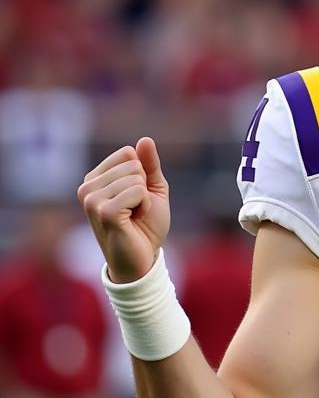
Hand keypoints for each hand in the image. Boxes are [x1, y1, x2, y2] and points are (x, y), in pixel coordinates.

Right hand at [78, 137, 169, 282]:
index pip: (128, 153)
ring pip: (135, 178)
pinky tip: (134, 220)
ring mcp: (91, 200)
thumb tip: (145, 140)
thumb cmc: (146, 225)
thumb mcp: (153, 190)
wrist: (143, 258)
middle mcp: (87, 187)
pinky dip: (145, 205)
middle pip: (133, 164)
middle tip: (136, 210)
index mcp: (96, 179)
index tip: (137, 197)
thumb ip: (149, 165)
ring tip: (133, 217)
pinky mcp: (103, 211)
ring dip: (144, 199)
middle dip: (144, 188)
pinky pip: (136, 191)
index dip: (143, 176)